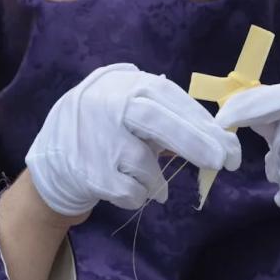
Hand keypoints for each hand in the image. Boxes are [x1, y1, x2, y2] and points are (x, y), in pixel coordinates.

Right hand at [26, 64, 241, 219]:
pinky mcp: (86, 173)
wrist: (51, 159)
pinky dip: (139, 196)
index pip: (168, 97)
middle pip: (155, 120)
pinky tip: (133, 191)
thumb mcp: (126, 106)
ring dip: (158, 181)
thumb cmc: (104, 130)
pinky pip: (128, 191)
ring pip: (142, 163)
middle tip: (223, 162)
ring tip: (159, 188)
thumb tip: (216, 134)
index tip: (227, 143)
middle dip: (194, 141)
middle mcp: (104, 105)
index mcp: (121, 84)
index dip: (201, 120)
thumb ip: (162, 112)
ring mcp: (93, 139)